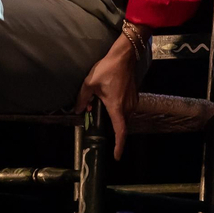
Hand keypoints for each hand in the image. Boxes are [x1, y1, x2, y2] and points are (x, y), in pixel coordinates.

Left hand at [73, 31, 140, 159]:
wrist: (125, 56)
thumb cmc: (108, 69)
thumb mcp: (90, 83)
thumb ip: (83, 98)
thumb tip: (78, 110)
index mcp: (117, 108)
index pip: (120, 132)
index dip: (119, 146)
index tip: (116, 156)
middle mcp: (127, 107)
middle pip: (121, 124)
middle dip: (111, 127)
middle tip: (96, 118)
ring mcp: (133, 102)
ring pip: (123, 116)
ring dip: (114, 116)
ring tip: (100, 104)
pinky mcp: (134, 96)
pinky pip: (126, 109)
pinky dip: (118, 109)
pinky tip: (109, 98)